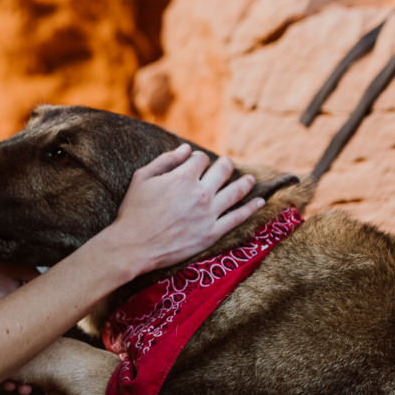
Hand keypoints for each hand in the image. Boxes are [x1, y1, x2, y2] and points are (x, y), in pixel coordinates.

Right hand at [108, 144, 262, 275]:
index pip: (201, 159)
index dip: (198, 159)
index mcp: (183, 177)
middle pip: (223, 170)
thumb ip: (165, 160)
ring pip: (236, 191)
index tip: (196, 163)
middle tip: (226, 165)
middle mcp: (200, 192)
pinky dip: (251, 208)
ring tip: (250, 179)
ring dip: (245, 182)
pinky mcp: (212, 233)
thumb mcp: (142, 178)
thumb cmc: (134, 211)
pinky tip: (260, 201)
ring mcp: (209, 214)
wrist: (134, 246)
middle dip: (225, 164)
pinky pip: (238, 218)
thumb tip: (186, 148)